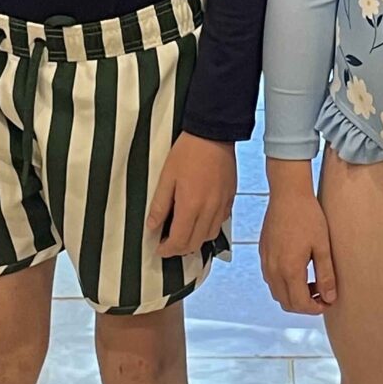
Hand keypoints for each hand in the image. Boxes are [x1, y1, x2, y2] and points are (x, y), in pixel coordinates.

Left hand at [147, 132, 235, 256]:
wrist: (214, 133)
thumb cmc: (188, 152)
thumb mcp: (167, 176)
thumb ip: (160, 205)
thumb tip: (152, 226)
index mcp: (191, 206)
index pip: (179, 241)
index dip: (167, 250)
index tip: (159, 248)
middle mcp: (209, 210)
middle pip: (195, 244)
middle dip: (180, 249)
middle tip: (168, 243)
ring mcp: (222, 205)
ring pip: (210, 236)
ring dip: (195, 240)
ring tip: (184, 232)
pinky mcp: (230, 198)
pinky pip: (221, 222)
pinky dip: (209, 227)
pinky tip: (200, 219)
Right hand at [260, 160, 336, 315]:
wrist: (288, 193)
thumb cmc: (307, 215)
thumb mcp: (322, 245)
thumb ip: (326, 275)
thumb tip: (330, 297)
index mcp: (289, 269)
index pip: (300, 304)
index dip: (315, 309)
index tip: (327, 302)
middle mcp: (273, 269)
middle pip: (286, 303)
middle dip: (304, 305)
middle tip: (321, 295)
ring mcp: (266, 261)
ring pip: (277, 292)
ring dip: (293, 295)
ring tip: (312, 282)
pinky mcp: (263, 253)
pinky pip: (271, 279)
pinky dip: (284, 283)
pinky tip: (299, 270)